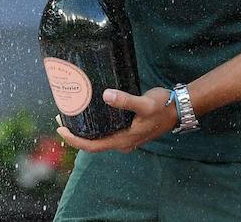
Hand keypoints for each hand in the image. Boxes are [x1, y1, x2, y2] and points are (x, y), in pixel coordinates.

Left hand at [57, 86, 178, 153]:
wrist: (180, 109)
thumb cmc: (163, 106)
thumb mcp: (144, 103)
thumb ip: (125, 100)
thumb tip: (106, 95)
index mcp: (123, 140)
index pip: (92, 146)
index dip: (74, 140)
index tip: (61, 129)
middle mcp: (123, 143)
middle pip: (93, 144)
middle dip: (76, 134)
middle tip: (63, 119)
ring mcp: (127, 139)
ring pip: (101, 139)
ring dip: (86, 131)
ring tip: (74, 117)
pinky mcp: (130, 132)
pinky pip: (108, 134)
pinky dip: (97, 128)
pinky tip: (94, 116)